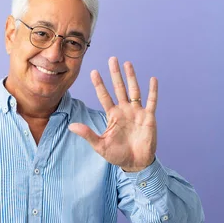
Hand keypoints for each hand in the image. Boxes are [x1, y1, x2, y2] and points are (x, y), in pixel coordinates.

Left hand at [69, 57, 156, 171]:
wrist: (135, 163)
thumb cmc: (117, 155)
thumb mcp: (100, 145)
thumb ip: (87, 134)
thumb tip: (71, 126)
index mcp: (112, 115)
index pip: (104, 96)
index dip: (99, 85)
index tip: (93, 72)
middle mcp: (124, 111)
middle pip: (119, 88)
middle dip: (115, 74)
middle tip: (112, 59)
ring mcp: (137, 112)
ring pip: (134, 90)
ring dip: (131, 77)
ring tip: (127, 64)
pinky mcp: (149, 117)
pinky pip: (151, 101)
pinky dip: (152, 91)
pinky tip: (152, 79)